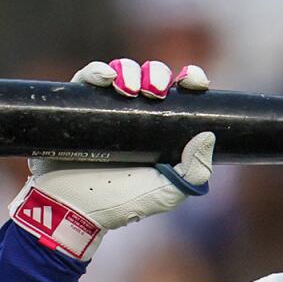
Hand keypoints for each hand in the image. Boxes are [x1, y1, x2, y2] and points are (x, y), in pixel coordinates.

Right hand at [8, 57, 214, 260]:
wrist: (75, 210)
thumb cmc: (122, 204)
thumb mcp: (168, 193)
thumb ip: (194, 172)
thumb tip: (207, 136)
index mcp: (162, 128)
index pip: (180, 94)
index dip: (190, 79)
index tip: (195, 81)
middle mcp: (135, 114)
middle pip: (150, 76)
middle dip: (156, 74)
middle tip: (155, 91)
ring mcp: (105, 108)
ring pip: (120, 71)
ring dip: (128, 71)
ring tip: (129, 89)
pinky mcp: (76, 106)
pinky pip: (85, 78)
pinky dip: (96, 71)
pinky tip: (106, 78)